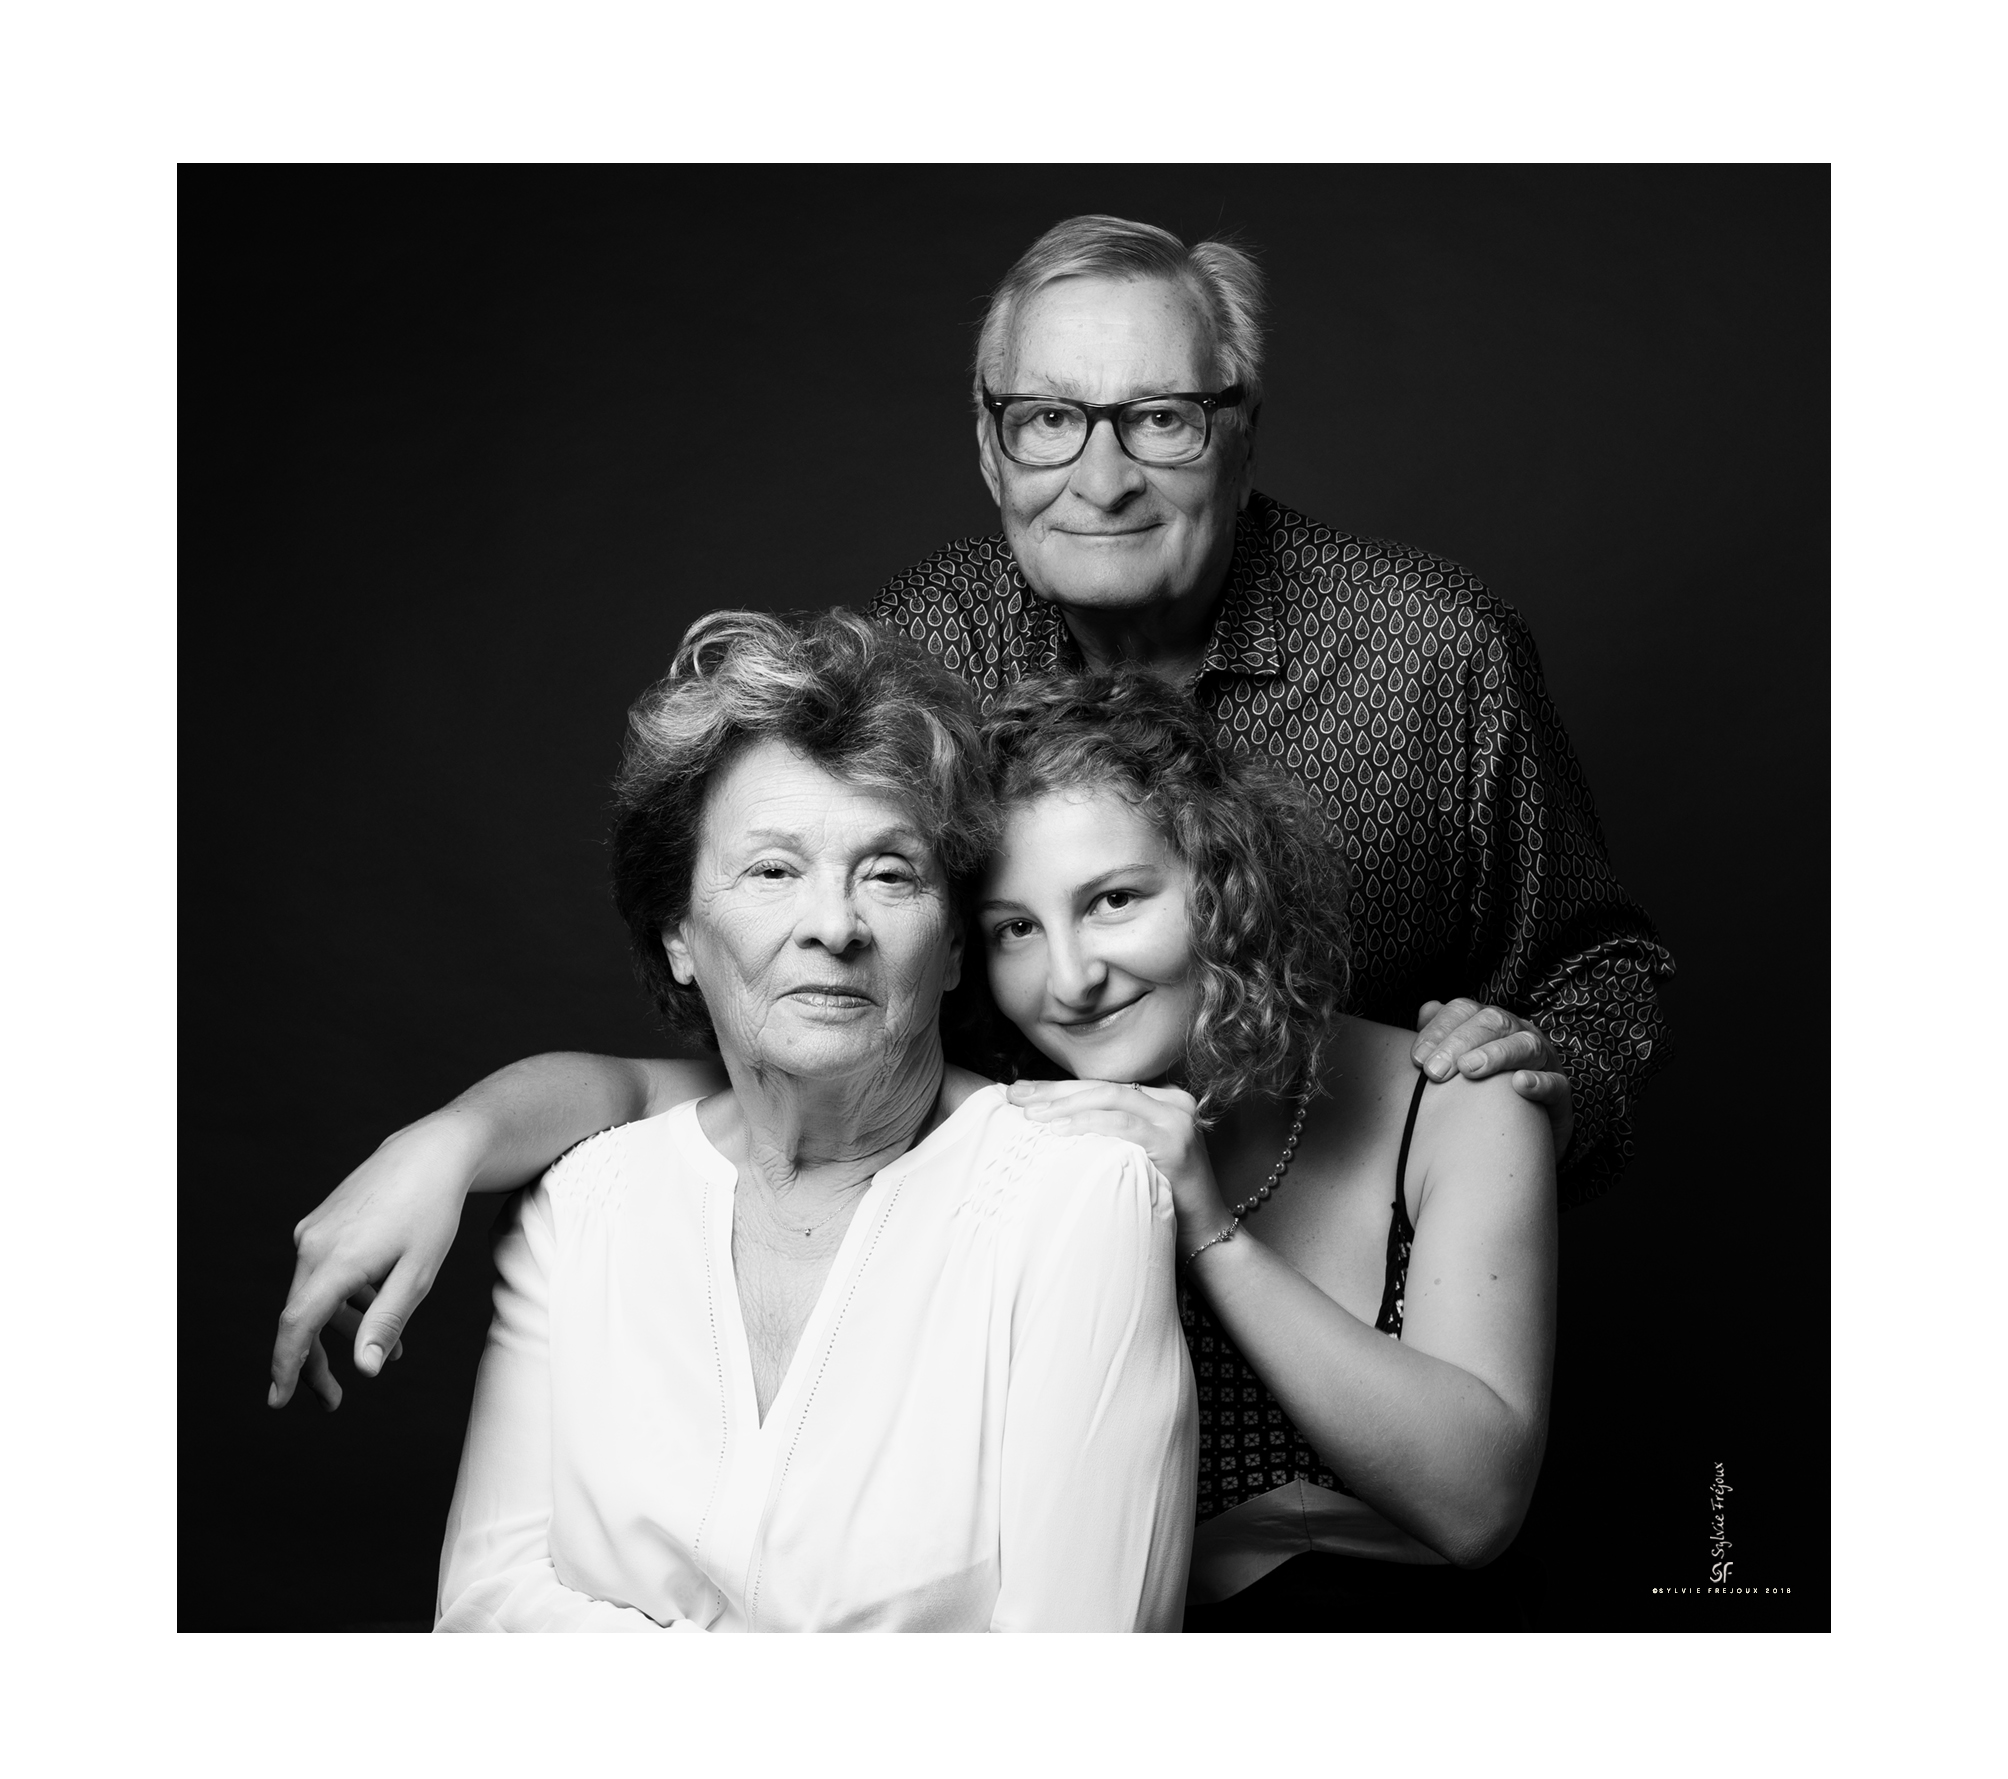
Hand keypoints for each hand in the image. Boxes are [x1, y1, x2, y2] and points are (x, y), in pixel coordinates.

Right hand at [268, 1114, 480, 1409]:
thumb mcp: (418, 1274)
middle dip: (314, 1362)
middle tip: (332, 1401)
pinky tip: (377, 1308)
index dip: (286, 1366)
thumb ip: (387, 1322)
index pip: (297, 1325)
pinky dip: (345, 1299)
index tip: (279, 1400)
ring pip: (315, 1295)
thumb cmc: (431, 1213)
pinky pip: (324, 1273)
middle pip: (301, 1316)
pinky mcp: (321, 1223)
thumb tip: (364, 1370)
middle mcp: (313, 1244)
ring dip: (341, 1329)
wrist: (431, 1153)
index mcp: (335, 1260)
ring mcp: (313, 1231)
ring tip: (388, 1354)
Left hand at [1005, 1079, 1228, 1244]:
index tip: (1021, 1091)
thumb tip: (1050, 1121)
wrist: (1205, 1234)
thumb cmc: (1162, 1198)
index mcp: (1162, 1099)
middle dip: (1054, 1090)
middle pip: (1102, 1086)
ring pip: (1110, 1097)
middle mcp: (1172, 1102)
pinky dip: (1087, 1123)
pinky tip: (1058, 1130)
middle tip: (1014, 1096)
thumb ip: (1107, 1134)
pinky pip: (1123, 1124)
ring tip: (1030, 1115)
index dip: (1059, 1086)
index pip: (1102, 1085)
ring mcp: (1176, 1119)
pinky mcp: (1175, 1141)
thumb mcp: (1133, 1156)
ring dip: (1064, 1105)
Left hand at [1413, 998, 1573, 1157]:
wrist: (1525, 1129)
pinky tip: (1519, 1084)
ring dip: (1495, 1055)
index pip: (1464, 1011)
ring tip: (1469, 1070)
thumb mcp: (1460, 1061)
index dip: (1439, 1029)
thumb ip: (1443, 1035)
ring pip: (1525, 1045)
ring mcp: (1543, 1060)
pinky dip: (1538, 1082)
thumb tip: (1426, 1010)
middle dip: (1459, 1043)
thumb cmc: (1485, 1089)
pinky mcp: (1560, 1092)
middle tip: (1434, 1071)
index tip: (1417, 1058)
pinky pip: (1555, 1083)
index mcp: (1491, 1023)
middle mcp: (1519, 1033)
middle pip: (1492, 1023)